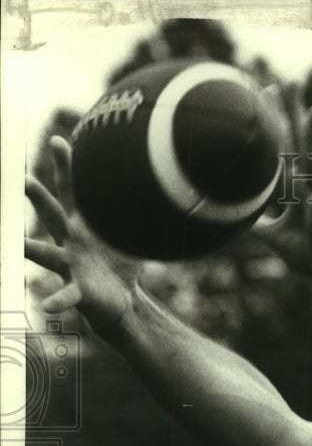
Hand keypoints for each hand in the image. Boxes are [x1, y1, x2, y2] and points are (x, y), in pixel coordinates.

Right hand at [24, 137, 141, 336]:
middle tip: (24, 180)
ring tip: (17, 244)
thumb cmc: (118, 265)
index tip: (58, 141)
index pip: (72, 193)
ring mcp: (70, 267)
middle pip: (51, 216)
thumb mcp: (128, 237)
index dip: (66, 168)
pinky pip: (65, 295)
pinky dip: (56, 300)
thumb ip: (135, 213)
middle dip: (38, 199)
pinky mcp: (78, 291)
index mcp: (81, 227)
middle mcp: (69, 244)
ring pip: (45, 254)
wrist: (120, 301)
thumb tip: (161, 185)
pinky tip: (46, 305)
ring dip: (30, 249)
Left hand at [252, 84, 311, 293]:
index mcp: (299, 190)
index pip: (283, 150)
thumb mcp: (279, 238)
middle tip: (288, 82)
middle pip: (299, 145)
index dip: (276, 123)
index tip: (269, 92)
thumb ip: (259, 225)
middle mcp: (311, 188)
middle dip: (292, 115)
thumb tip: (234, 221)